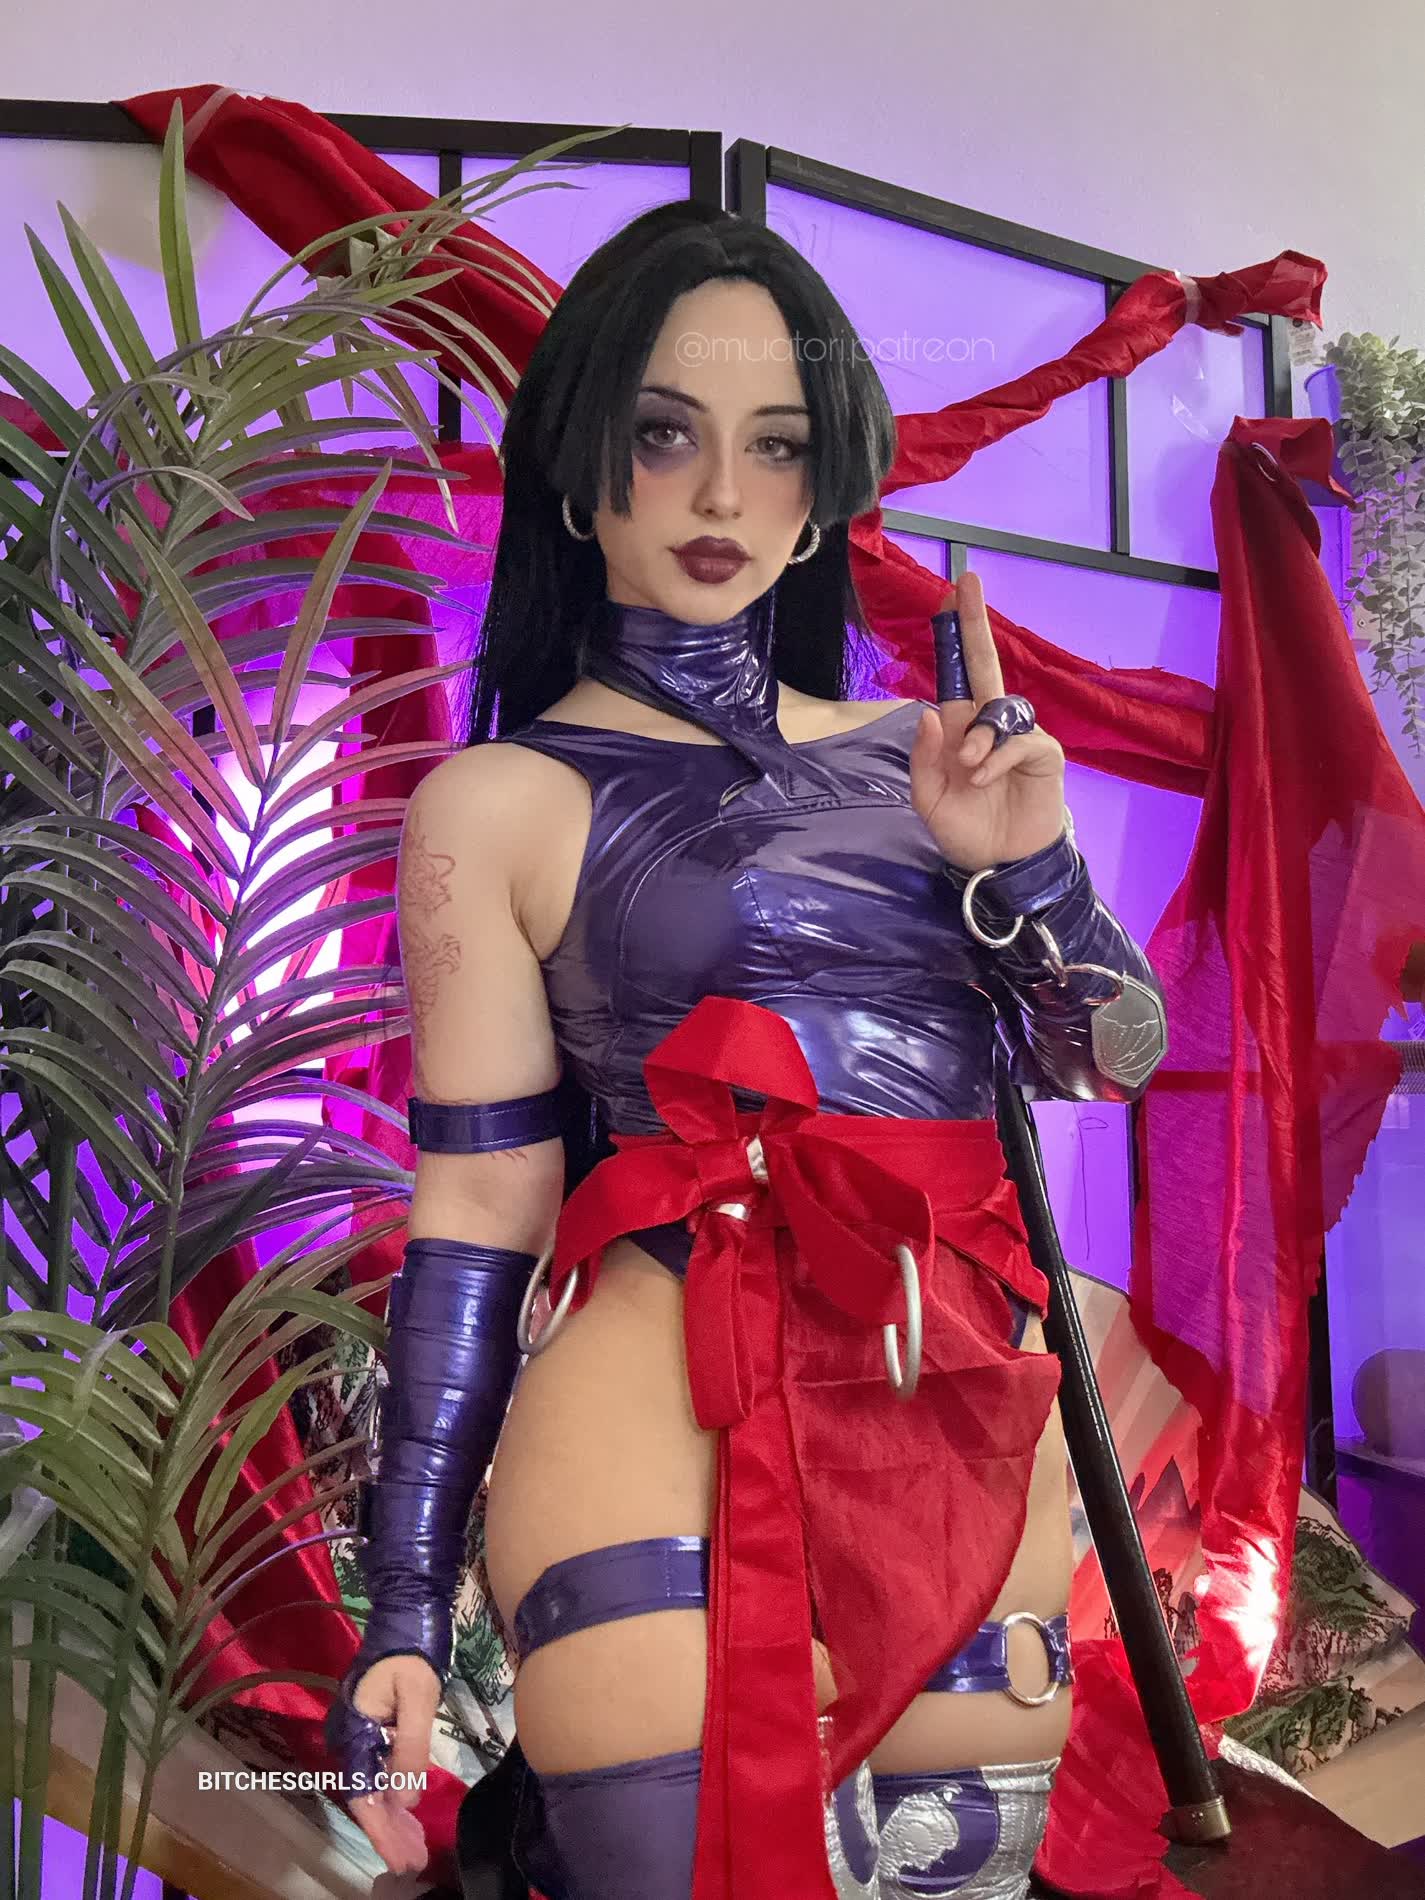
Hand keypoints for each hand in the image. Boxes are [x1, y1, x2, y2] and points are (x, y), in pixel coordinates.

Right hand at [342, 1653, 438, 1875]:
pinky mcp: (375, 1731)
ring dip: (394, 1820)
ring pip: (374, 1789)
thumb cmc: (412, 1655)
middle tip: (415, 1863)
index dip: (381, 1830)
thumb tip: (405, 1801)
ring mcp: (361, 1736)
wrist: (406, 1617)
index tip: (401, 1859)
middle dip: (390, 1833)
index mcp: (354, 1733)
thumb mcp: (417, 1699)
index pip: (363, 1794)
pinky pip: (381, 1774)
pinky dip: (396, 1797)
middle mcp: (351, 1740)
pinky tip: (410, 1816)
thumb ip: (409, 1749)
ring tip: (416, 1850)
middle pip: (367, 1798)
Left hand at [909, 569, 1066, 874]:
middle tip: (969, 583)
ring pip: (999, 709)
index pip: (955, 674)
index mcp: (959, 730)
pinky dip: (997, 757)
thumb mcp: (928, 800)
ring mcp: (1019, 736)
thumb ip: (923, 759)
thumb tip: (929, 713)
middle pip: (984, 662)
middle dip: (974, 622)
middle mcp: (989, 725)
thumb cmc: (966, 831)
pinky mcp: (1044, 753)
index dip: (954, 637)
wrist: (1002, 865)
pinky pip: (1020, 740)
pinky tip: (984, 778)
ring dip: (979, 737)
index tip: (951, 593)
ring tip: (968, 772)